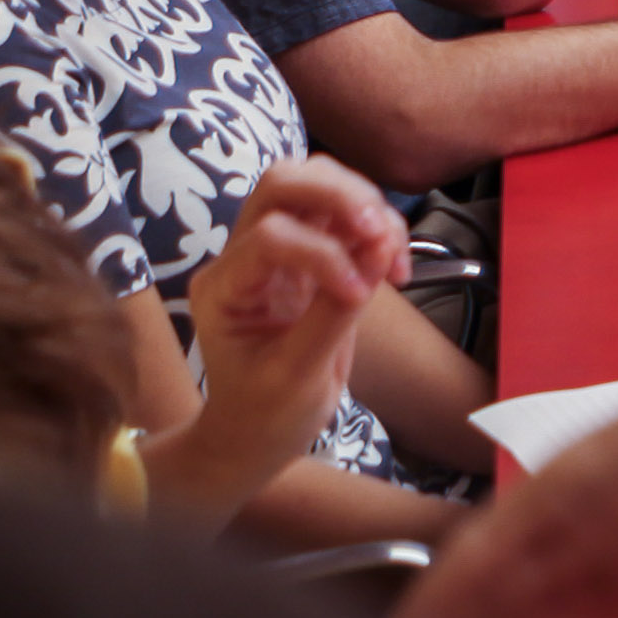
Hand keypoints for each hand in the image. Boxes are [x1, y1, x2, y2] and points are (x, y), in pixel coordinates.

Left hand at [159, 160, 408, 521]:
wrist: (256, 435)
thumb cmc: (266, 414)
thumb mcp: (299, 375)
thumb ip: (335, 312)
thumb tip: (378, 253)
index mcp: (223, 287)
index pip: (270, 236)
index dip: (323, 255)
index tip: (360, 296)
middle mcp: (243, 257)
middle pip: (283, 182)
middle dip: (338, 194)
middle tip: (380, 231)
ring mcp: (276, 253)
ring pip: (315, 185)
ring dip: (362, 203)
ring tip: (391, 248)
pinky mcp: (309, 256)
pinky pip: (343, 215)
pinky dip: (376, 225)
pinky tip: (393, 262)